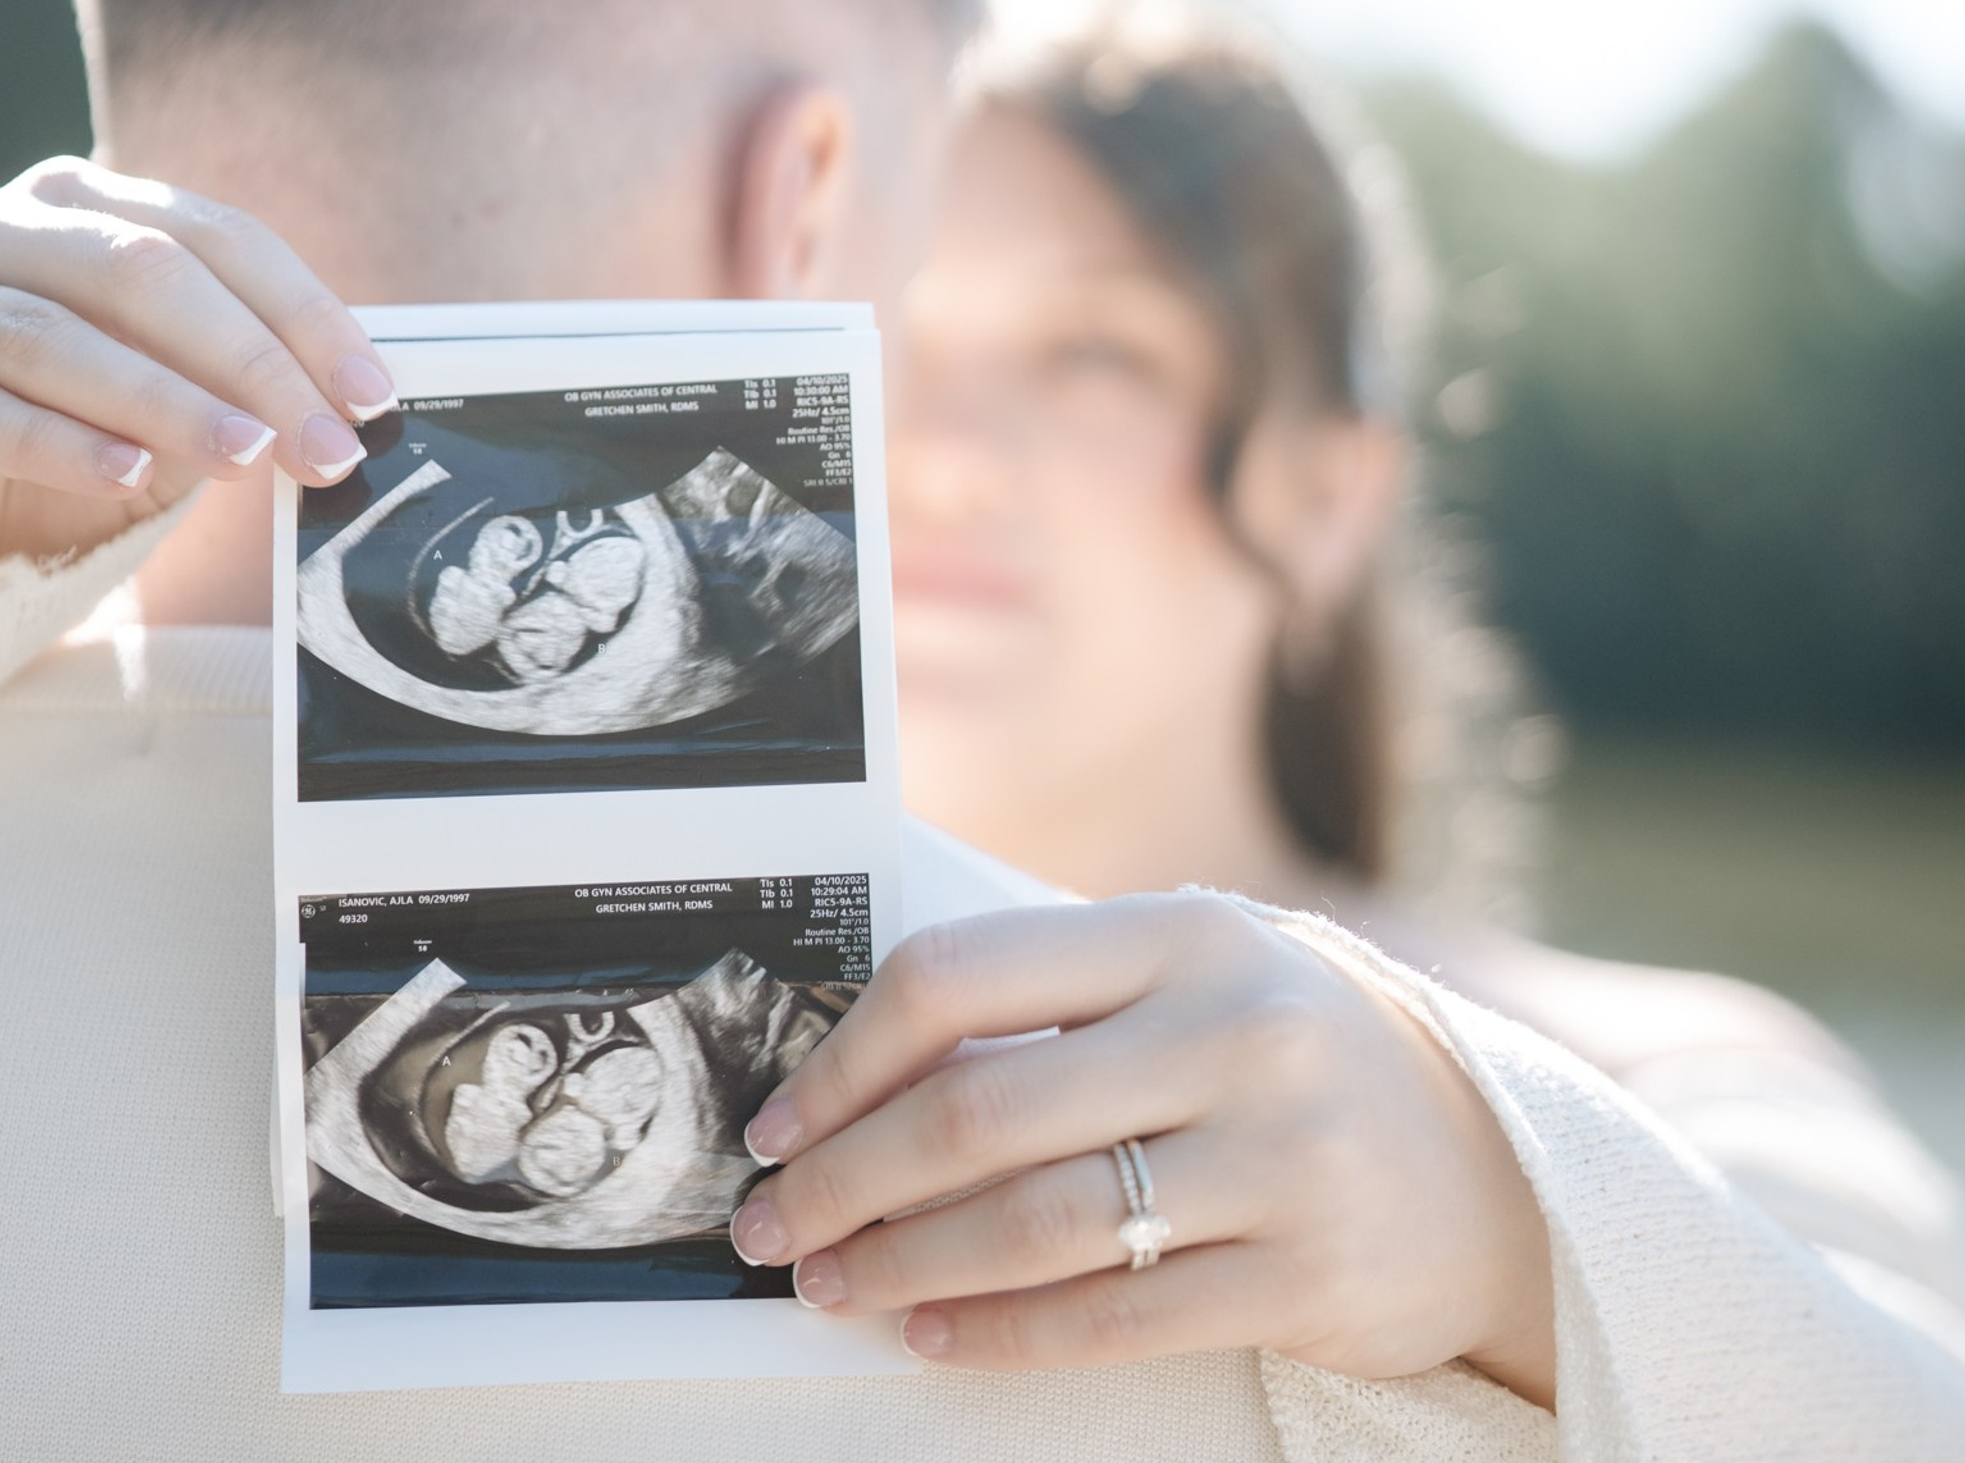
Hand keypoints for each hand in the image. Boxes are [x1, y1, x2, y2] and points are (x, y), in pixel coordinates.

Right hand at [0, 157, 394, 641]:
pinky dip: (54, 444)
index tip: (372, 394)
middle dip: (249, 362)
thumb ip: (226, 394)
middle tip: (325, 445)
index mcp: (66, 208)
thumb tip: (346, 403)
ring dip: (165, 402)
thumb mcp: (152, 428)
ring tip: (247, 459)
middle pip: (137, 272)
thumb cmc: (34, 485)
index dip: (300, 311)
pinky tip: (122, 478)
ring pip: (53, 337)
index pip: (207, 235)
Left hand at [729, 893, 1554, 1406]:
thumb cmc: (1290, 1052)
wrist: (1494, 1163)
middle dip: (849, 1179)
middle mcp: (1232, 1032)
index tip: (781, 1118)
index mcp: (1180, 933)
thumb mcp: (1191, 976)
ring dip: (907, 1265)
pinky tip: (934, 1334)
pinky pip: (1115, 1318)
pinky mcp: (1309, 1279)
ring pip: (1036, 1226)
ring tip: (835, 1285)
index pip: (962, 975)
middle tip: (774, 1224)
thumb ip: (1054, 1003)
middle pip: (980, 1112)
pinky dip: (1001, 1335)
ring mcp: (1281, 1157)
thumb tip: (861, 1076)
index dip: (847, 1057)